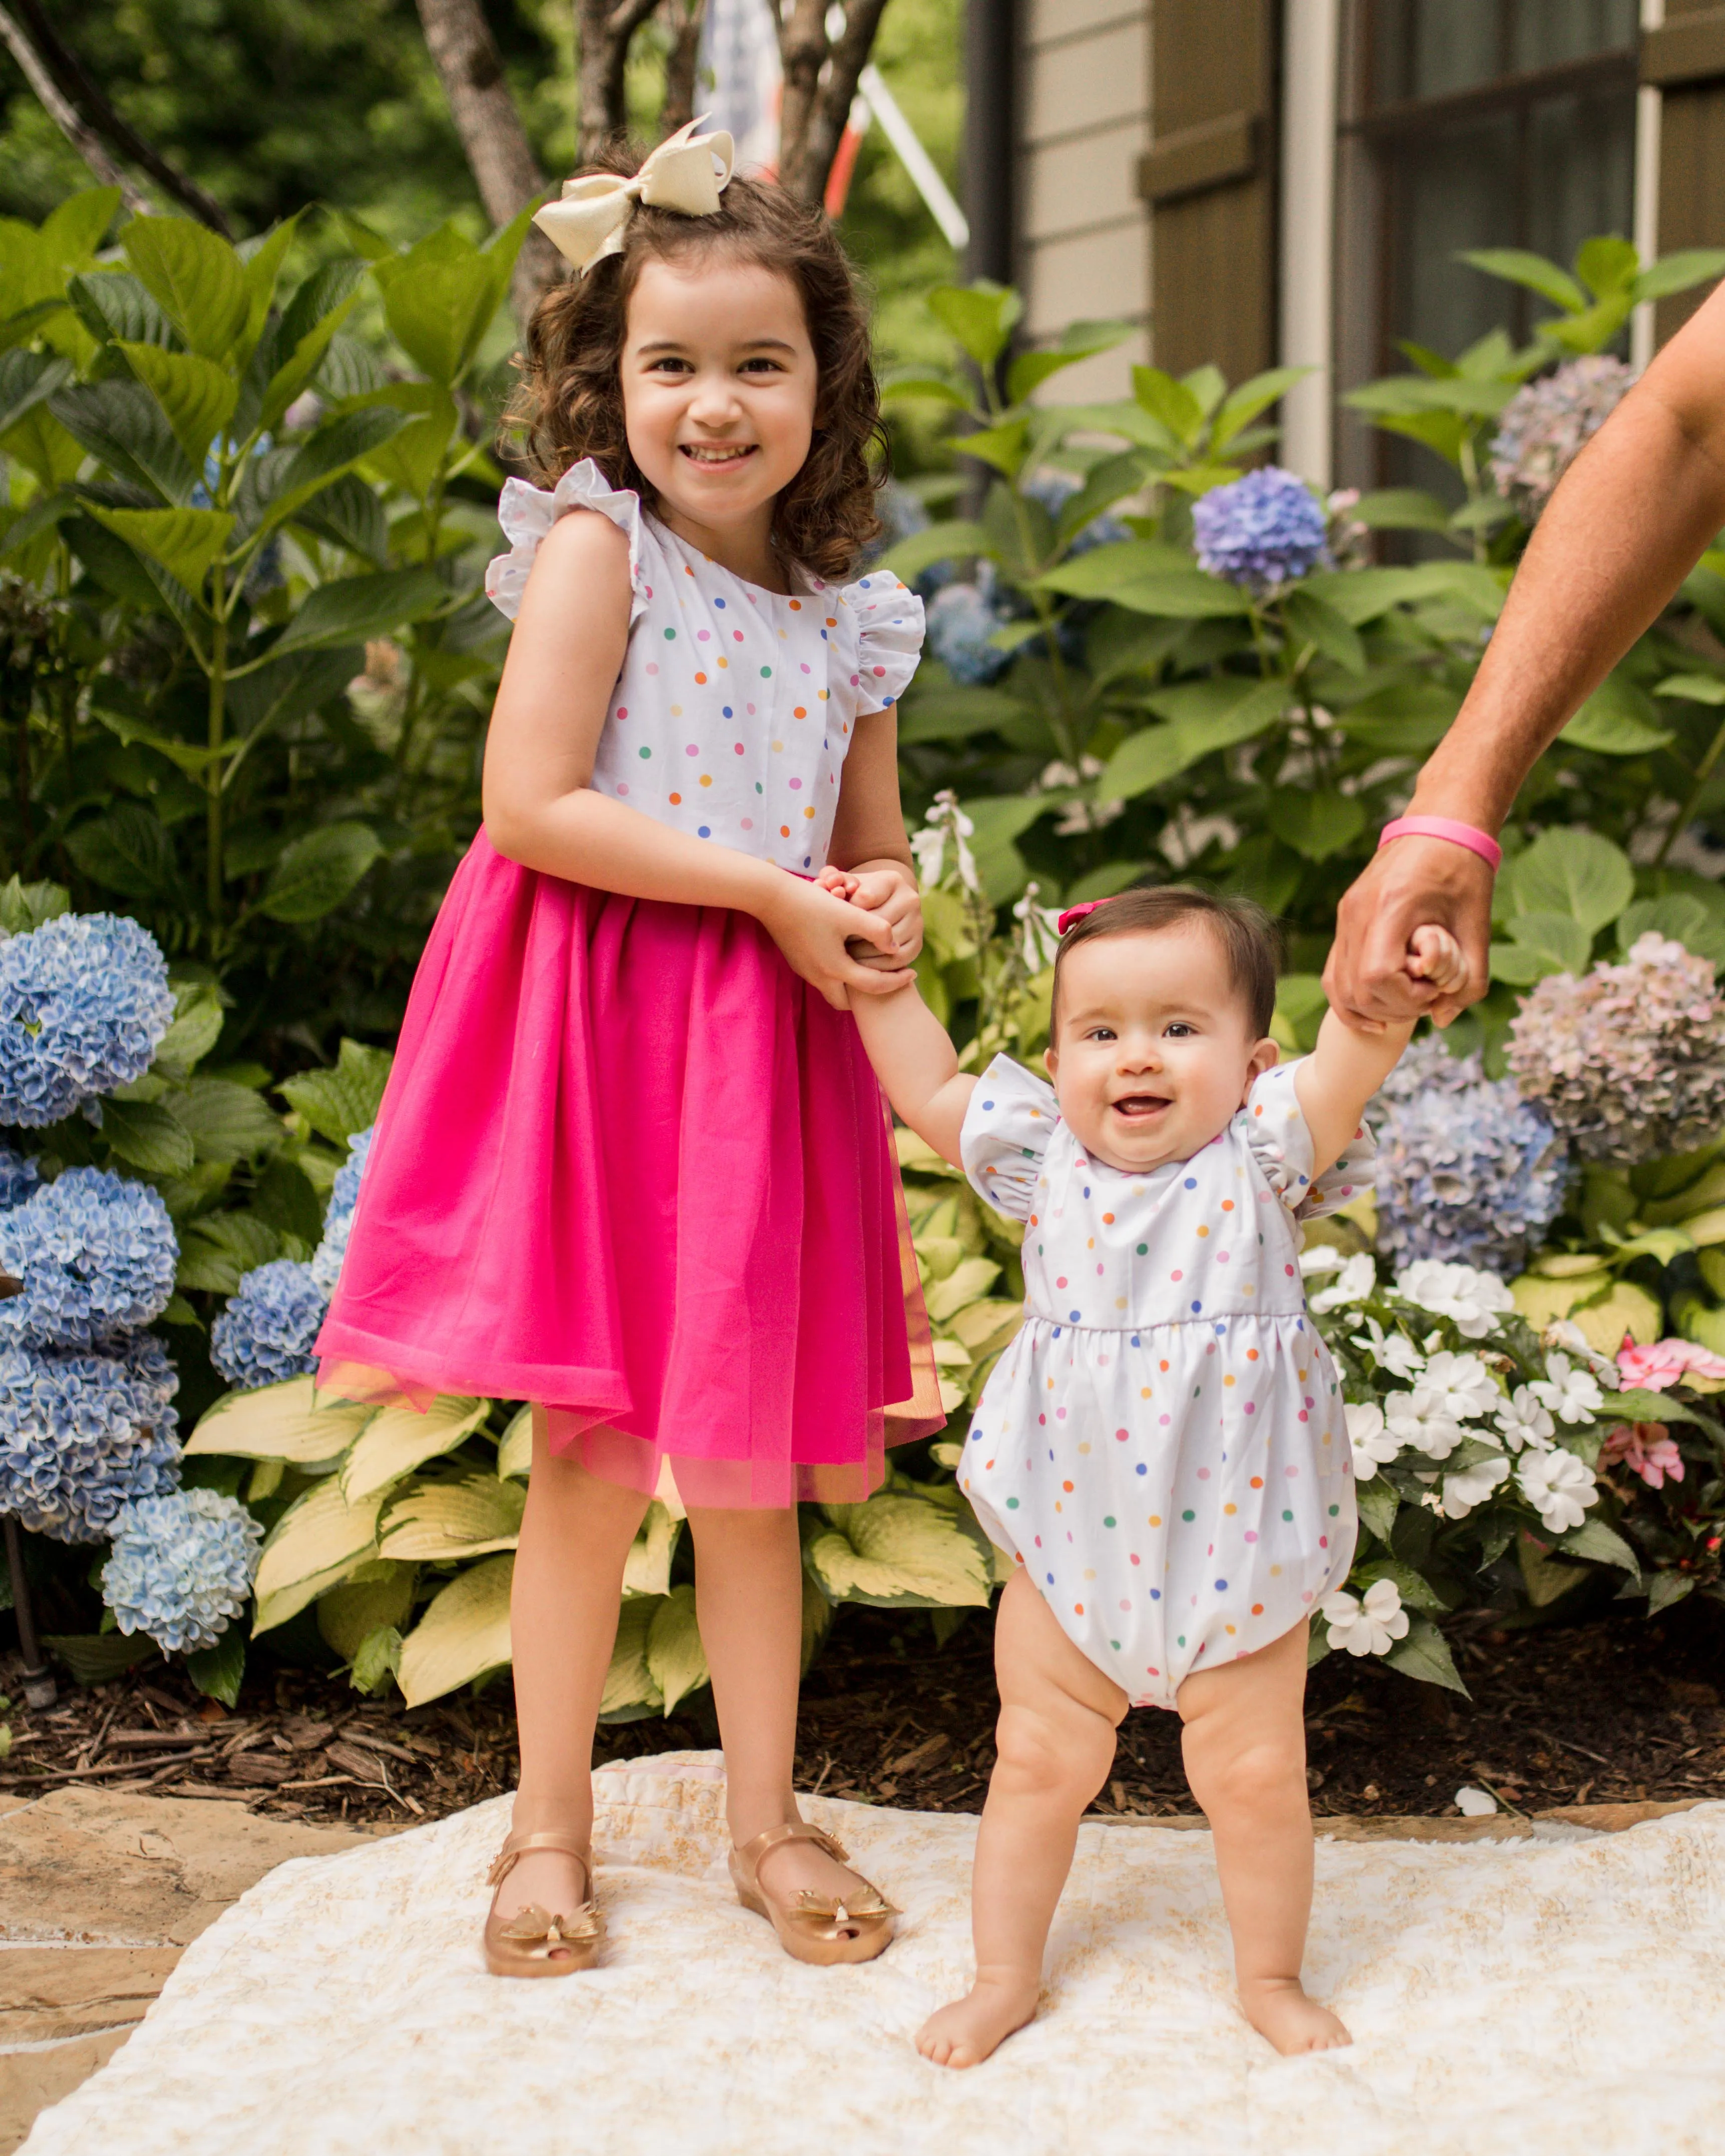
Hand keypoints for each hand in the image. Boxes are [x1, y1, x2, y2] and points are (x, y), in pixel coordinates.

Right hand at [758, 872, 915, 1008]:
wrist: (772, 898)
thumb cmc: (812, 903)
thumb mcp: (850, 914)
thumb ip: (877, 930)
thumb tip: (894, 947)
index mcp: (835, 968)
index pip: (873, 985)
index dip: (897, 981)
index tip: (913, 973)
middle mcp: (818, 976)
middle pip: (847, 1002)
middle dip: (868, 995)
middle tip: (887, 979)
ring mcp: (805, 971)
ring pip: (833, 990)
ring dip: (852, 984)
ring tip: (869, 967)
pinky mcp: (797, 962)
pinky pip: (822, 978)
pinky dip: (837, 974)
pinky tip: (845, 955)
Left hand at [827, 862, 923, 971]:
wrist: (882, 907)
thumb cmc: (856, 895)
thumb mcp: (844, 883)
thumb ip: (832, 879)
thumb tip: (828, 883)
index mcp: (893, 880)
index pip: (865, 898)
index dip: (845, 912)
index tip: (834, 919)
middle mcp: (910, 899)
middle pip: (878, 924)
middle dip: (853, 936)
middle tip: (834, 945)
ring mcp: (917, 922)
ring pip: (887, 945)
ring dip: (863, 955)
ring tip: (843, 957)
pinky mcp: (917, 945)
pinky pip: (895, 962)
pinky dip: (875, 968)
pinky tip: (858, 967)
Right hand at [1324, 837, 1493, 1030]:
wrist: (1442, 826)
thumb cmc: (1464, 873)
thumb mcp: (1478, 928)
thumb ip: (1468, 980)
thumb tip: (1442, 1019)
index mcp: (1391, 908)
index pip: (1377, 978)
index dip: (1405, 998)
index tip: (1433, 990)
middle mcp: (1358, 912)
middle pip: (1355, 991)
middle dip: (1393, 1008)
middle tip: (1425, 998)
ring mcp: (1346, 916)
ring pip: (1338, 987)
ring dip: (1371, 1009)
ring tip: (1405, 1002)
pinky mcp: (1346, 918)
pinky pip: (1336, 971)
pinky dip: (1352, 997)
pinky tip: (1377, 1007)